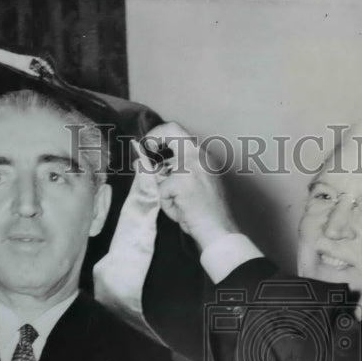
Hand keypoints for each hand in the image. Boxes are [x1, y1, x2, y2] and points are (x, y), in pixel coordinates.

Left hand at [143, 121, 238, 250]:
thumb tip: (143, 163)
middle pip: (171, 129)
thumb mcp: (190, 186)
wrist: (219, 230)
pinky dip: (167, 205)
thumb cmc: (207, 214)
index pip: (179, 131)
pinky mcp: (181, 180)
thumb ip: (171, 173)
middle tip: (145, 148)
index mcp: (203, 157)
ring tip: (178, 205)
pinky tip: (181, 212)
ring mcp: (190, 165)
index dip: (160, 133)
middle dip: (154, 137)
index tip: (150, 144)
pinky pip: (161, 191)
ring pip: (161, 170)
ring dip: (163, 190)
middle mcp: (198, 155)